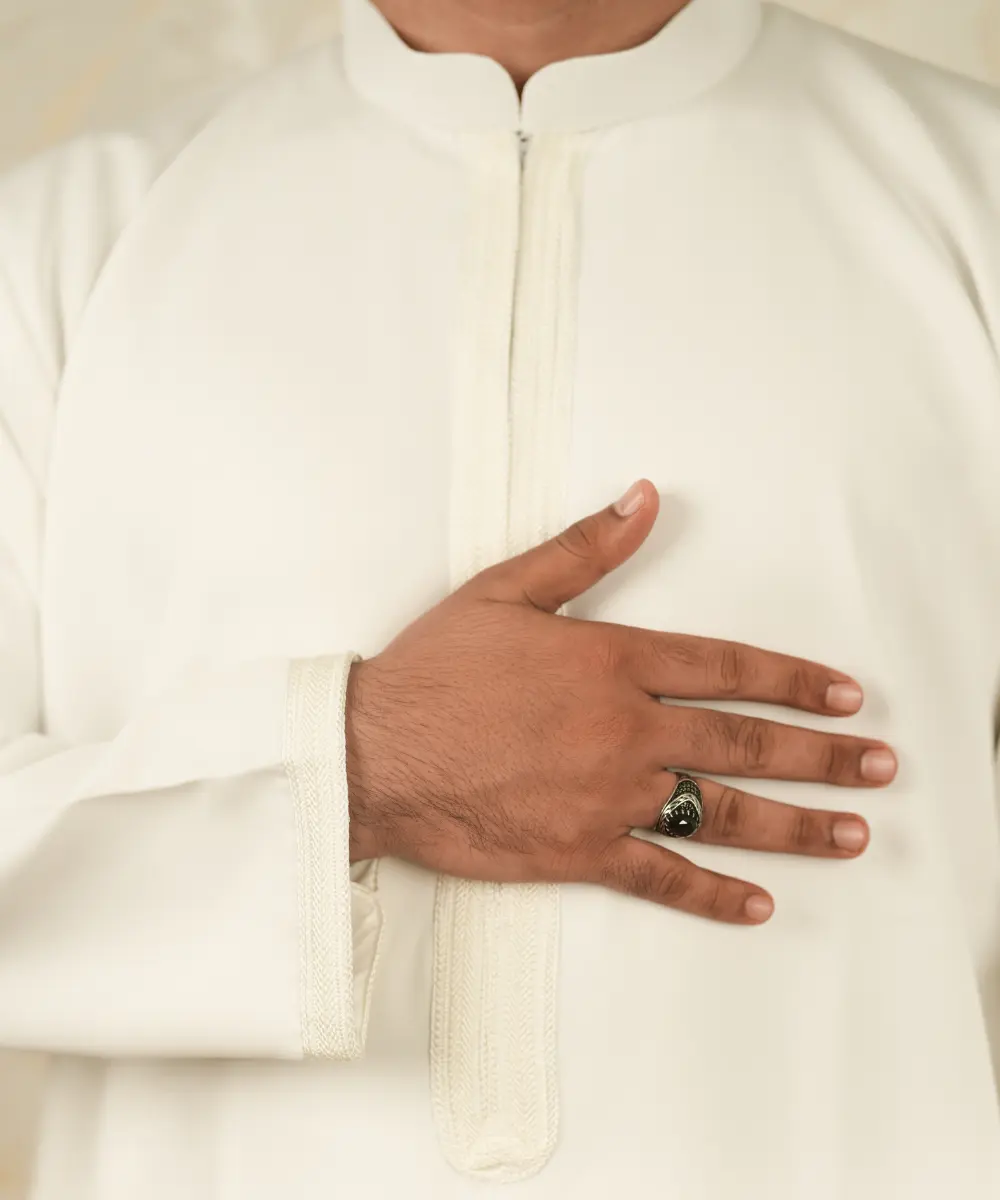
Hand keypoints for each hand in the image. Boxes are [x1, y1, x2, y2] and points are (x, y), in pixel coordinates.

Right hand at [345, 479, 895, 923]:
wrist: (372, 753)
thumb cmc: (432, 671)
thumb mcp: (503, 590)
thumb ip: (584, 548)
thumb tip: (644, 496)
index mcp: (611, 662)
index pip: (727, 668)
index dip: (795, 680)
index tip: (846, 696)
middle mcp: (624, 730)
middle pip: (744, 743)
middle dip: (822, 755)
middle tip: (879, 767)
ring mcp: (607, 797)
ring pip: (719, 812)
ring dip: (794, 825)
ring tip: (850, 833)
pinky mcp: (579, 851)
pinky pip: (659, 876)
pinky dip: (711, 894)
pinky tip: (756, 904)